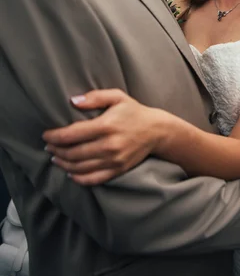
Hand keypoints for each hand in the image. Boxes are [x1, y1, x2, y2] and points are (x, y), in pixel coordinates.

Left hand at [42, 89, 168, 185]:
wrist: (157, 131)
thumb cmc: (134, 112)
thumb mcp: (117, 97)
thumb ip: (94, 98)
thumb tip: (73, 101)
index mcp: (106, 125)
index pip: (71, 134)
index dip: (54, 136)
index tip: (46, 135)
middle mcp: (108, 145)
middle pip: (72, 153)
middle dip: (56, 150)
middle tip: (48, 146)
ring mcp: (113, 160)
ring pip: (79, 167)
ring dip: (63, 164)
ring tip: (55, 158)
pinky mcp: (118, 170)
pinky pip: (93, 179)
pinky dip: (78, 178)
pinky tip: (70, 173)